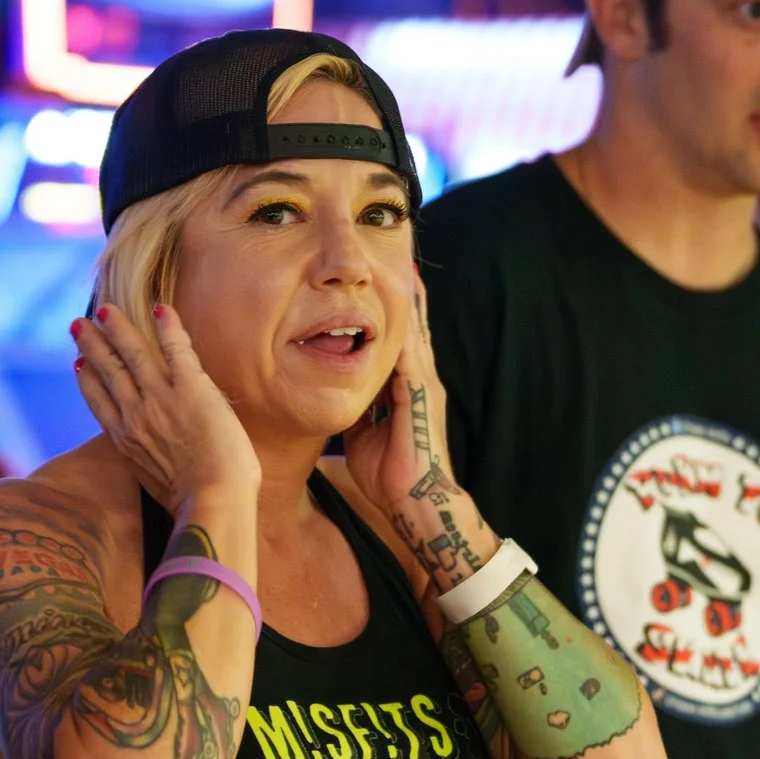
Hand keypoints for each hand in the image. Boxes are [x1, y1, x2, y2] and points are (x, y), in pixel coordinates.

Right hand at [72, 304, 259, 510]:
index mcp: (126, 442)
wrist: (212, 502)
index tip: (77, 365)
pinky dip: (168, 327)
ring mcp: (162, 398)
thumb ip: (152, 466)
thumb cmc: (196, 505)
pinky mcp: (192, 388)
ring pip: (134, 354)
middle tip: (79, 325)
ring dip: (119, 329)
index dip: (86, 380)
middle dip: (92, 346)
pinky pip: (176, 349)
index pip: (99, 402)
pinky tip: (160, 308)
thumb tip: (160, 466)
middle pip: (109, 371)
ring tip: (106, 310)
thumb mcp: (158, 486)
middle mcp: (136, 415)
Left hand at [342, 274, 463, 522]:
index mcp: (406, 388)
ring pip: (417, 332)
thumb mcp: (363, 432)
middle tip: (405, 258)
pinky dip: (410, 326)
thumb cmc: (388, 473)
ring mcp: (423, 385)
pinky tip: (404, 303)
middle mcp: (419, 380)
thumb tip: (335, 396)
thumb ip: (357, 409)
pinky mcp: (419, 393)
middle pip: (414, 327)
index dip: (393, 312)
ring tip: (408, 267)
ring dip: (412, 301)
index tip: (385, 282)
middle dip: (408, 295)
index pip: (400, 341)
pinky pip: (413, 351)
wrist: (414, 500)